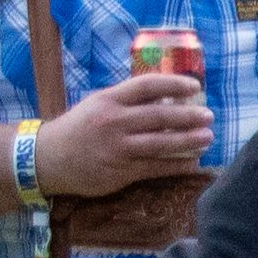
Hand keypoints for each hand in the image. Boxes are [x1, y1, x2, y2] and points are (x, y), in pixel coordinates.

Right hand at [35, 72, 211, 198]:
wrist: (48, 159)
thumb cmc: (78, 129)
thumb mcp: (97, 104)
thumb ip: (126, 100)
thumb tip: (165, 96)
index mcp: (109, 101)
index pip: (147, 86)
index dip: (173, 84)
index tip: (194, 86)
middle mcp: (114, 122)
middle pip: (159, 116)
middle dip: (188, 116)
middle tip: (209, 116)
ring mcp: (117, 149)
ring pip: (160, 144)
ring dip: (188, 141)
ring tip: (208, 137)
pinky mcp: (119, 172)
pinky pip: (154, 168)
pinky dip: (176, 165)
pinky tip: (192, 162)